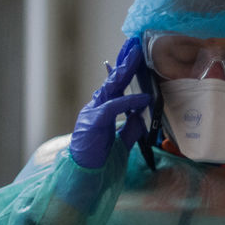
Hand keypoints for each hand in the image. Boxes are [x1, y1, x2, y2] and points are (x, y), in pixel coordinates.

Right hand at [69, 37, 152, 167]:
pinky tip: (142, 98)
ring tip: (137, 57)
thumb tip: (141, 117)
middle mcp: (95, 108)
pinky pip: (112, 108)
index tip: (135, 54)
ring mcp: (91, 114)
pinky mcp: (92, 124)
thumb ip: (130, 129)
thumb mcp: (121, 143)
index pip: (115, 86)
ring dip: (124, 71)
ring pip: (110, 88)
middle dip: (125, 62)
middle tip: (136, 45)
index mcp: (101, 111)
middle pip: (112, 80)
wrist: (83, 179)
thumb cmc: (99, 162)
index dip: (125, 69)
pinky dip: (128, 103)